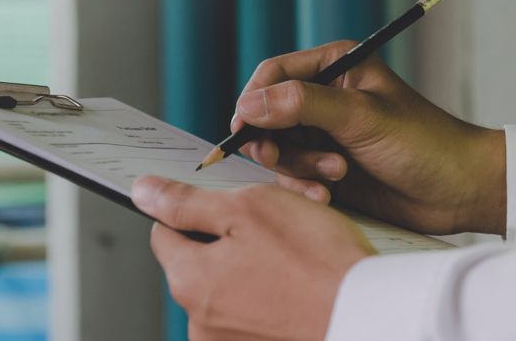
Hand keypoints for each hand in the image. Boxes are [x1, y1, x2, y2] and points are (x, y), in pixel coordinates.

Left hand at [132, 176, 375, 340]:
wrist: (371, 315)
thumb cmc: (319, 262)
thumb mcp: (250, 209)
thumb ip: (188, 202)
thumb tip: (143, 193)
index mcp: (189, 280)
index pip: (165, 231)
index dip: (198, 210)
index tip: (231, 209)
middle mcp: (199, 323)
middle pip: (198, 265)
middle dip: (229, 244)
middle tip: (276, 233)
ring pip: (228, 291)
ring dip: (252, 273)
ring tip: (295, 265)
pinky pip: (251, 316)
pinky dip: (270, 302)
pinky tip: (298, 292)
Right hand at [231, 40, 506, 235]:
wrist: (457, 191)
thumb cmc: (424, 143)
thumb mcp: (362, 117)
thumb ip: (303, 105)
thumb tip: (249, 104)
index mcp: (336, 68)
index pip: (274, 74)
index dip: (253, 100)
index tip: (243, 129)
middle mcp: (325, 99)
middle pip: (267, 116)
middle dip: (276, 143)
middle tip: (281, 159)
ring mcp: (325, 137)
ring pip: (278, 152)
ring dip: (299, 169)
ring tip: (337, 175)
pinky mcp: (327, 171)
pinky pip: (294, 179)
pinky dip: (305, 189)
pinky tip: (330, 197)